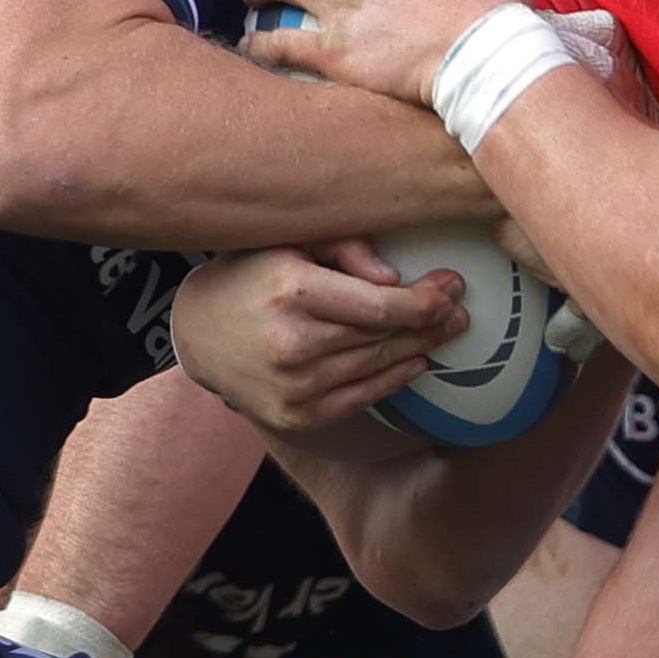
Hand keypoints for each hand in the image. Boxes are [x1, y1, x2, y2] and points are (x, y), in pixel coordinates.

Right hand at [171, 239, 464, 433]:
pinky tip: (416, 363)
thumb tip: (393, 277)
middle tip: (460, 311)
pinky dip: (394, 380)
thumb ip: (344, 246)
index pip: (381, 305)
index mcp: (293, 292)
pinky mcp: (296, 415)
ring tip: (445, 333)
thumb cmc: (250, 275)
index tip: (452, 287)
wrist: (197, 333)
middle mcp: (294, 344)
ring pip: (378, 367)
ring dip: (419, 350)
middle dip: (430, 323)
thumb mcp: (289, 242)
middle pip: (385, 337)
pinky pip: (361, 398)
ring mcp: (294, 387)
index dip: (425, 300)